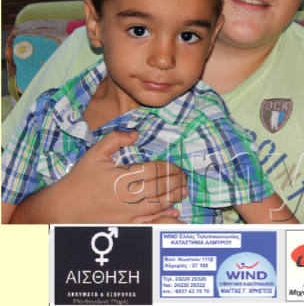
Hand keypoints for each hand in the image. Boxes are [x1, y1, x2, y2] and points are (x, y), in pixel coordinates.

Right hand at [11, 130, 187, 223]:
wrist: (62, 209)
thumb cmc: (79, 180)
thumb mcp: (95, 153)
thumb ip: (116, 139)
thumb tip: (135, 133)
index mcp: (125, 177)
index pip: (157, 170)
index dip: (171, 168)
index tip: (177, 167)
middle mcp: (130, 196)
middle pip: (162, 187)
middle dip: (177, 181)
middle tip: (185, 178)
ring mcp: (129, 214)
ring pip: (160, 204)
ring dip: (175, 197)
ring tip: (184, 191)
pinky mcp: (126, 226)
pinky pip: (151, 222)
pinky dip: (165, 216)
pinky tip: (174, 211)